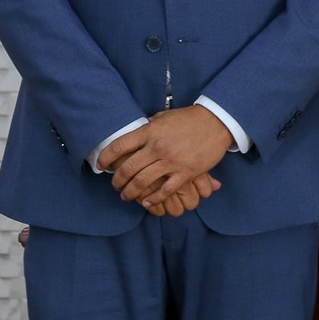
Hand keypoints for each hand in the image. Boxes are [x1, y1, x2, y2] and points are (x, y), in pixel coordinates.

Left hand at [102, 105, 232, 208]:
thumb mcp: (164, 117)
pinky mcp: (186, 172)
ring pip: (143, 182)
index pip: (119, 146)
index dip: (105, 158)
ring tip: (127, 196)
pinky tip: (147, 202)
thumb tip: (134, 135)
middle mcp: (158, 147)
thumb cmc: (190, 118)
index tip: (101, 165)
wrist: (217, 121)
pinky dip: (153, 199)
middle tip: (115, 186)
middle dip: (117, 181)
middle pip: (128, 169)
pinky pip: (165, 191)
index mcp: (150, 131)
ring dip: (131, 192)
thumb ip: (148, 128)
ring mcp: (172, 161)